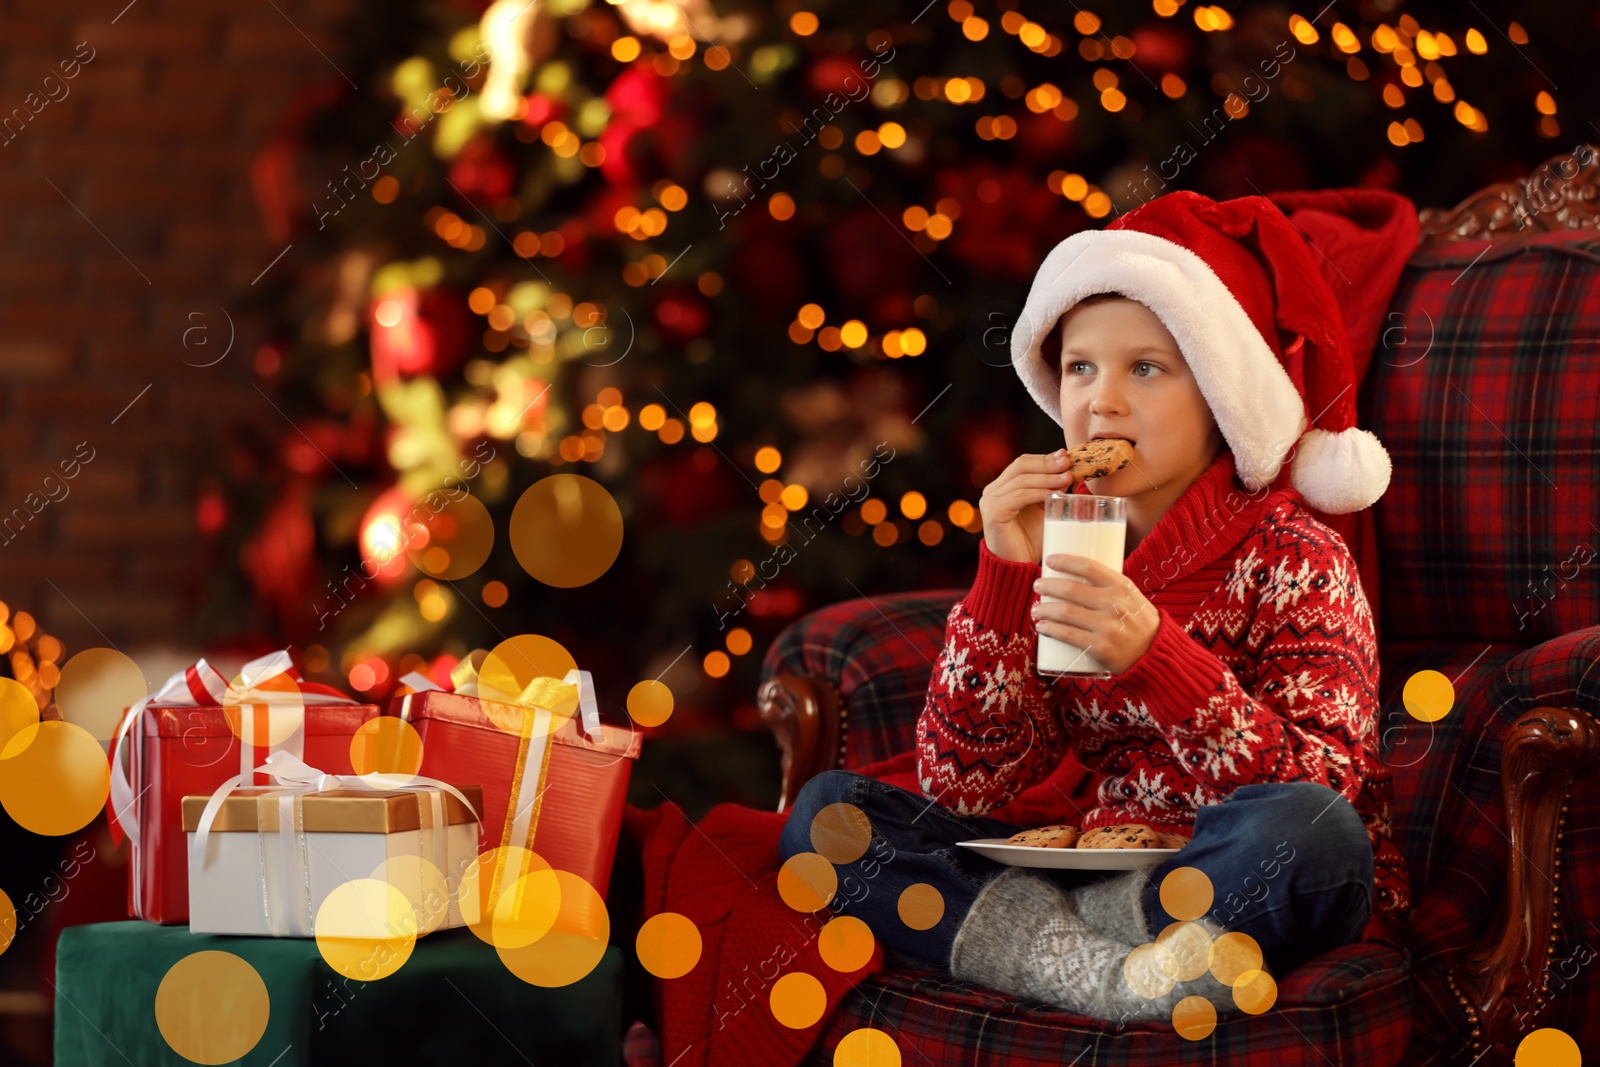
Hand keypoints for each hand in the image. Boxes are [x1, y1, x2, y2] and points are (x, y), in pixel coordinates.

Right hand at [978, 449, 1075, 563]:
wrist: (1017, 568)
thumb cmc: (1031, 541)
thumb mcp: (1045, 510)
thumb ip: (1052, 490)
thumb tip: (1070, 471)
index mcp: (1002, 487)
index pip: (1023, 463)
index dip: (1045, 458)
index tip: (1066, 456)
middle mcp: (992, 491)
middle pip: (1021, 465)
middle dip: (1047, 463)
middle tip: (1068, 463)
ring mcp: (990, 501)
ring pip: (1022, 479)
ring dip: (1047, 477)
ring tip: (1067, 478)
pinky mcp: (993, 513)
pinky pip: (1019, 496)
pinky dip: (1039, 492)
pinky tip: (1054, 493)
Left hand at [1031, 554, 1158, 673]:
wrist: (1156, 654)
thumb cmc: (1139, 622)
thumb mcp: (1132, 597)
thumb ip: (1109, 586)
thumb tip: (1077, 574)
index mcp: (1122, 586)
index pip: (1089, 566)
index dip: (1065, 561)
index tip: (1050, 560)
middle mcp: (1114, 604)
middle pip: (1071, 589)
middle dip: (1048, 586)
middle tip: (1038, 586)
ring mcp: (1107, 626)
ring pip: (1065, 612)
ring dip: (1044, 609)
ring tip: (1036, 610)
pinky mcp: (1100, 647)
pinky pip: (1067, 635)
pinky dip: (1050, 629)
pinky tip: (1041, 626)